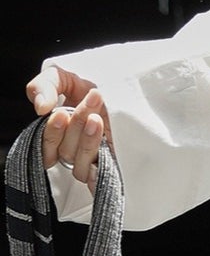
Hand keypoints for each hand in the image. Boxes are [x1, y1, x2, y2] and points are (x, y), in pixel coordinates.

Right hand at [25, 67, 112, 186]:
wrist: (122, 89)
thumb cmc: (87, 87)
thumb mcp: (61, 78)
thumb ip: (44, 86)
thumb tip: (41, 107)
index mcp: (56, 135)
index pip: (45, 146)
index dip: (51, 132)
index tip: (61, 113)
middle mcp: (71, 151)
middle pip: (65, 151)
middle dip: (76, 126)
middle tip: (92, 100)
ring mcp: (91, 162)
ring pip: (80, 163)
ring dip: (88, 140)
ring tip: (97, 119)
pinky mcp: (109, 169)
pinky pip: (98, 178)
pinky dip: (101, 164)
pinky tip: (105, 143)